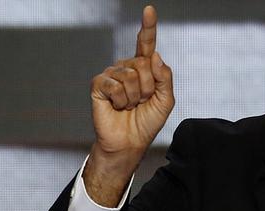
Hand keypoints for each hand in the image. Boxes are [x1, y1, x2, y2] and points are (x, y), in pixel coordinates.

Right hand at [85, 4, 174, 205]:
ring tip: (128, 106)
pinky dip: (120, 100)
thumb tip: (155, 56)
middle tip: (141, 102)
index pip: (146, 45)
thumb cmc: (146, 123)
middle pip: (144, 64)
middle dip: (148, 87)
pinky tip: (116, 106)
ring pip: (131, 75)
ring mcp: (111, 75)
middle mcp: (126, 68)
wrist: (129, 143)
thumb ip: (165, 78)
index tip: (149, 10)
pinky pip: (114, 84)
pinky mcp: (99, 85)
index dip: (147, 27)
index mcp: (143, 70)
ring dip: (134, 97)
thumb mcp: (165, 101)